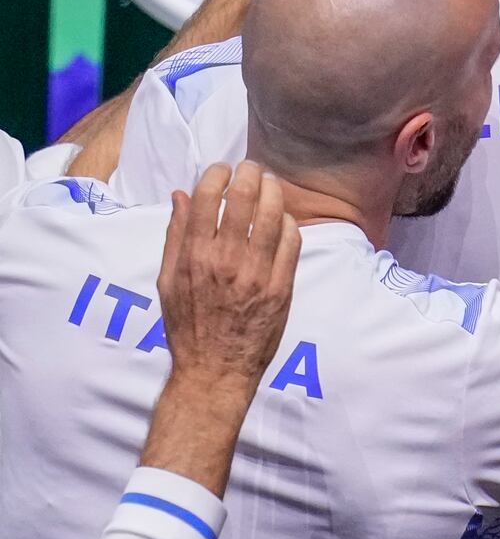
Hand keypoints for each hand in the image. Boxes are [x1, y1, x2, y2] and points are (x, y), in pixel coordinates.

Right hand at [159, 161, 298, 396]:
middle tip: (252, 169)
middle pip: (245, 200)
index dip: (217, 175)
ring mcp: (257, 274)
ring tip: (271, 184)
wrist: (215, 370)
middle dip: (250, 175)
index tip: (222, 169)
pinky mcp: (282, 288)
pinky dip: (288, 223)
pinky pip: (292, 243)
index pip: (208, 199)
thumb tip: (181, 195)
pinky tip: (282, 219)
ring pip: (273, 216)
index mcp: (194, 258)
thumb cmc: (187, 326)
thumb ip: (175, 236)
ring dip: (274, 192)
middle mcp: (227, 262)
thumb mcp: (167, 281)